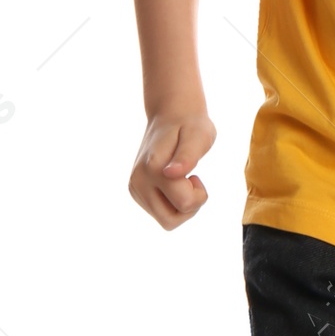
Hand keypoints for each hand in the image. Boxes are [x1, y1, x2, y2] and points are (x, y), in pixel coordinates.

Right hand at [129, 107, 215, 228]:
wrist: (169, 114)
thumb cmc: (190, 124)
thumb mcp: (199, 135)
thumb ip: (188, 156)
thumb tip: (172, 174)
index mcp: (153, 168)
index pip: (185, 205)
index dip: (199, 194)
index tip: (196, 174)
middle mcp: (139, 181)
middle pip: (171, 221)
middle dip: (189, 206)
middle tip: (191, 182)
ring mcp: (135, 188)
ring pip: (165, 221)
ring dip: (181, 206)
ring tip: (182, 181)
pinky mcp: (135, 191)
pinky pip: (159, 213)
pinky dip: (172, 203)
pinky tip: (172, 183)